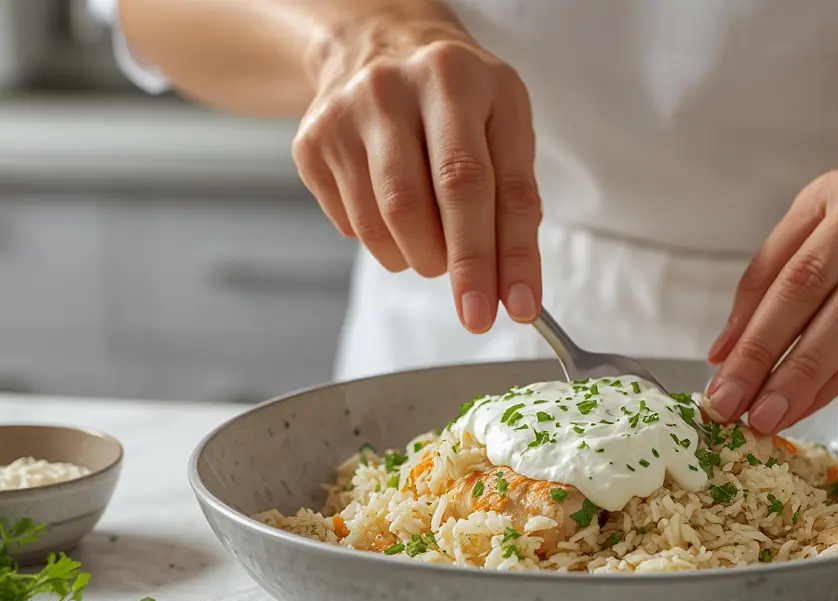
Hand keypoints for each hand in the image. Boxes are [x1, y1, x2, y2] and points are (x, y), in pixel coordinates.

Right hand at [292, 14, 540, 332]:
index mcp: (455, 79)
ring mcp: (344, 116)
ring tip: (439, 248)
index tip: (518, 306)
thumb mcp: (504, 127)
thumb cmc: (458, 99)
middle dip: (461, 271)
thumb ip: (514, 205)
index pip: (486, 184)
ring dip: (421, 258)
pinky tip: (399, 220)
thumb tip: (515, 291)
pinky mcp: (312, 144)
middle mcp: (394, 89)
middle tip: (476, 312)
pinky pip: (352, 225)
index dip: (506, 254)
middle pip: (426, 204)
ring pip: (384, 223)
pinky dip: (386, 245)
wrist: (378, 45)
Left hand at [706, 160, 837, 432]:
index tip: (719, 378)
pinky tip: (819, 399)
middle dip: (768, 354)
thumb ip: (773, 279)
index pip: (784, 267)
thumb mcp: (827, 226)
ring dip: (809, 372)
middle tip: (736, 404)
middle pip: (816, 287)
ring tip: (773, 412)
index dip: (747, 328)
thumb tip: (725, 351)